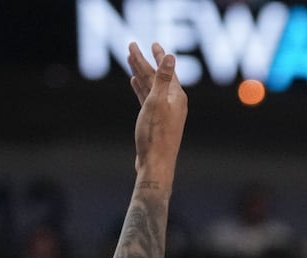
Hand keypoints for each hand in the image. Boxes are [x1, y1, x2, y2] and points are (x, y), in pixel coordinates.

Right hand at [127, 43, 186, 177]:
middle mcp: (172, 102)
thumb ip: (163, 78)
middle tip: (132, 46)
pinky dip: (140, 88)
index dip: (158, 56)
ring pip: (150, 86)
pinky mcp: (155, 121)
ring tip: (130, 59)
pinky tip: (134, 82)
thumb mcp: (157, 102)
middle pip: (155, 76)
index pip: (166, 70)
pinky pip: (147, 98)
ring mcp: (163, 112)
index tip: (153, 43)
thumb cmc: (156, 135)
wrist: (155, 164)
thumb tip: (170, 57)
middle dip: (143, 61)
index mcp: (176, 96)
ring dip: (140, 73)